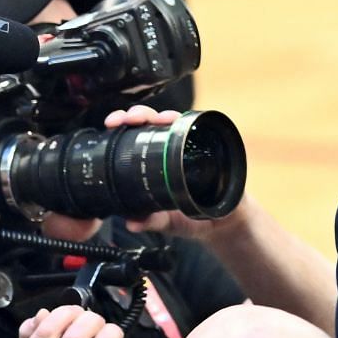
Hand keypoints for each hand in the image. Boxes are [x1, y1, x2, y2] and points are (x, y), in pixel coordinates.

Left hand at [101, 105, 247, 240]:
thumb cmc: (192, 218)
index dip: (122, 126)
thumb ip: (152, 221)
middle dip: (139, 114)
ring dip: (164, 115)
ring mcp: (190, 146)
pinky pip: (201, 129)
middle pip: (151, 122)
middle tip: (132, 119)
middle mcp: (169, 150)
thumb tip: (132, 224)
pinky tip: (184, 121)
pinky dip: (191, 122)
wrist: (226, 222)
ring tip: (160, 118)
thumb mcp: (169, 222)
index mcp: (152, 163)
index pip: (133, 137)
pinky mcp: (212, 147)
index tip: (111, 124)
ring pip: (175, 120)